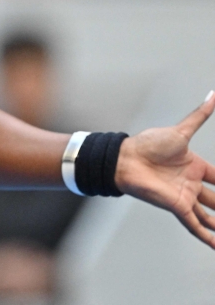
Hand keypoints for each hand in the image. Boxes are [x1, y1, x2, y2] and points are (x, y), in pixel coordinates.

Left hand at [115, 90, 214, 247]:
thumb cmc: (148, 143)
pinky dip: (206, 236)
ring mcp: (184, 196)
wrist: (125, 158)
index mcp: (195, 166)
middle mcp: (191, 183)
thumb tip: (213, 94)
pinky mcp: (176, 206)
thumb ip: (199, 116)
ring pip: (210, 216)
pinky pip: (194, 224)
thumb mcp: (180, 131)